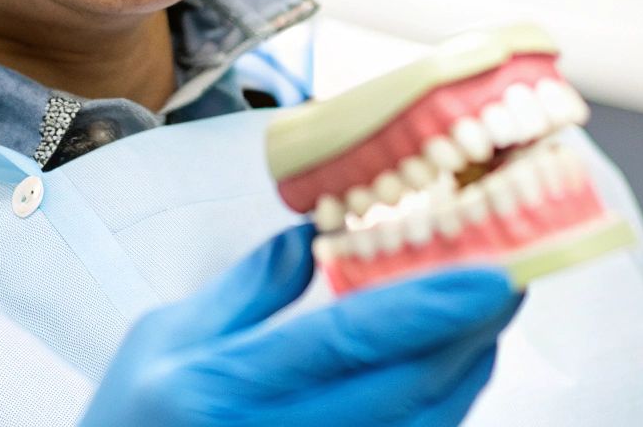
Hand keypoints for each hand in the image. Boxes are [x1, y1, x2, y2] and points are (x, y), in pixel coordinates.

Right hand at [78, 223, 522, 426]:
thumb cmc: (130, 421)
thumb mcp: (163, 339)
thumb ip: (247, 288)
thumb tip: (314, 234)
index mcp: (220, 387)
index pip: (347, 340)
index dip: (429, 305)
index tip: (491, 271)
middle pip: (403, 390)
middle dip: (470, 334)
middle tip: (512, 278)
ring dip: (465, 372)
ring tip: (490, 317)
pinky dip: (440, 408)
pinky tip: (453, 369)